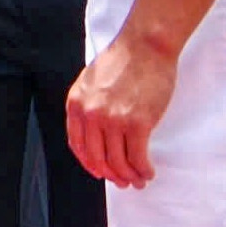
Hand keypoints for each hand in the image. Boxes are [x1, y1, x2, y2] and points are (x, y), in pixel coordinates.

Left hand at [66, 34, 178, 188]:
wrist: (146, 44)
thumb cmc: (123, 59)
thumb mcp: (91, 80)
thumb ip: (88, 104)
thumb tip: (95, 133)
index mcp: (77, 103)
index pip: (78, 146)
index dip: (90, 164)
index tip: (100, 172)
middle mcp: (91, 114)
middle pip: (98, 159)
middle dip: (111, 175)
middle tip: (123, 181)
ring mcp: (114, 120)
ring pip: (118, 163)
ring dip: (129, 177)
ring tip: (139, 179)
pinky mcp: (138, 123)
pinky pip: (138, 158)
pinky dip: (143, 170)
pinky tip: (148, 171)